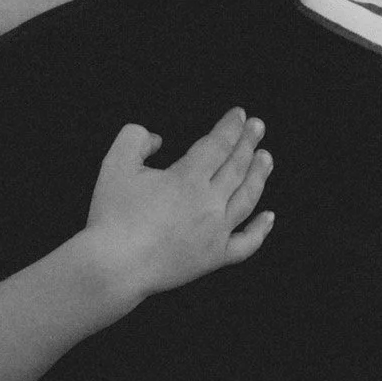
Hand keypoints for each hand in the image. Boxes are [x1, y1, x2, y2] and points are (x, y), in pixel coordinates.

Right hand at [84, 109, 272, 300]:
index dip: (230, 127)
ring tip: (266, 158)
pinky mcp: (214, 258)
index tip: (240, 115)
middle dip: (248, 143)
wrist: (115, 266)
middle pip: (237, 167)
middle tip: (258, 127)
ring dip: (258, 176)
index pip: (218, 145)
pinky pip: (247, 243)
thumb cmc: (113, 215)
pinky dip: (261, 230)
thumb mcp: (115, 163)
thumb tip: (156, 139)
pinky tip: (269, 216)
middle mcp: (209, 204)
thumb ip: (135, 138)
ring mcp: (216, 233)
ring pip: (247, 199)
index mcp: (188, 178)